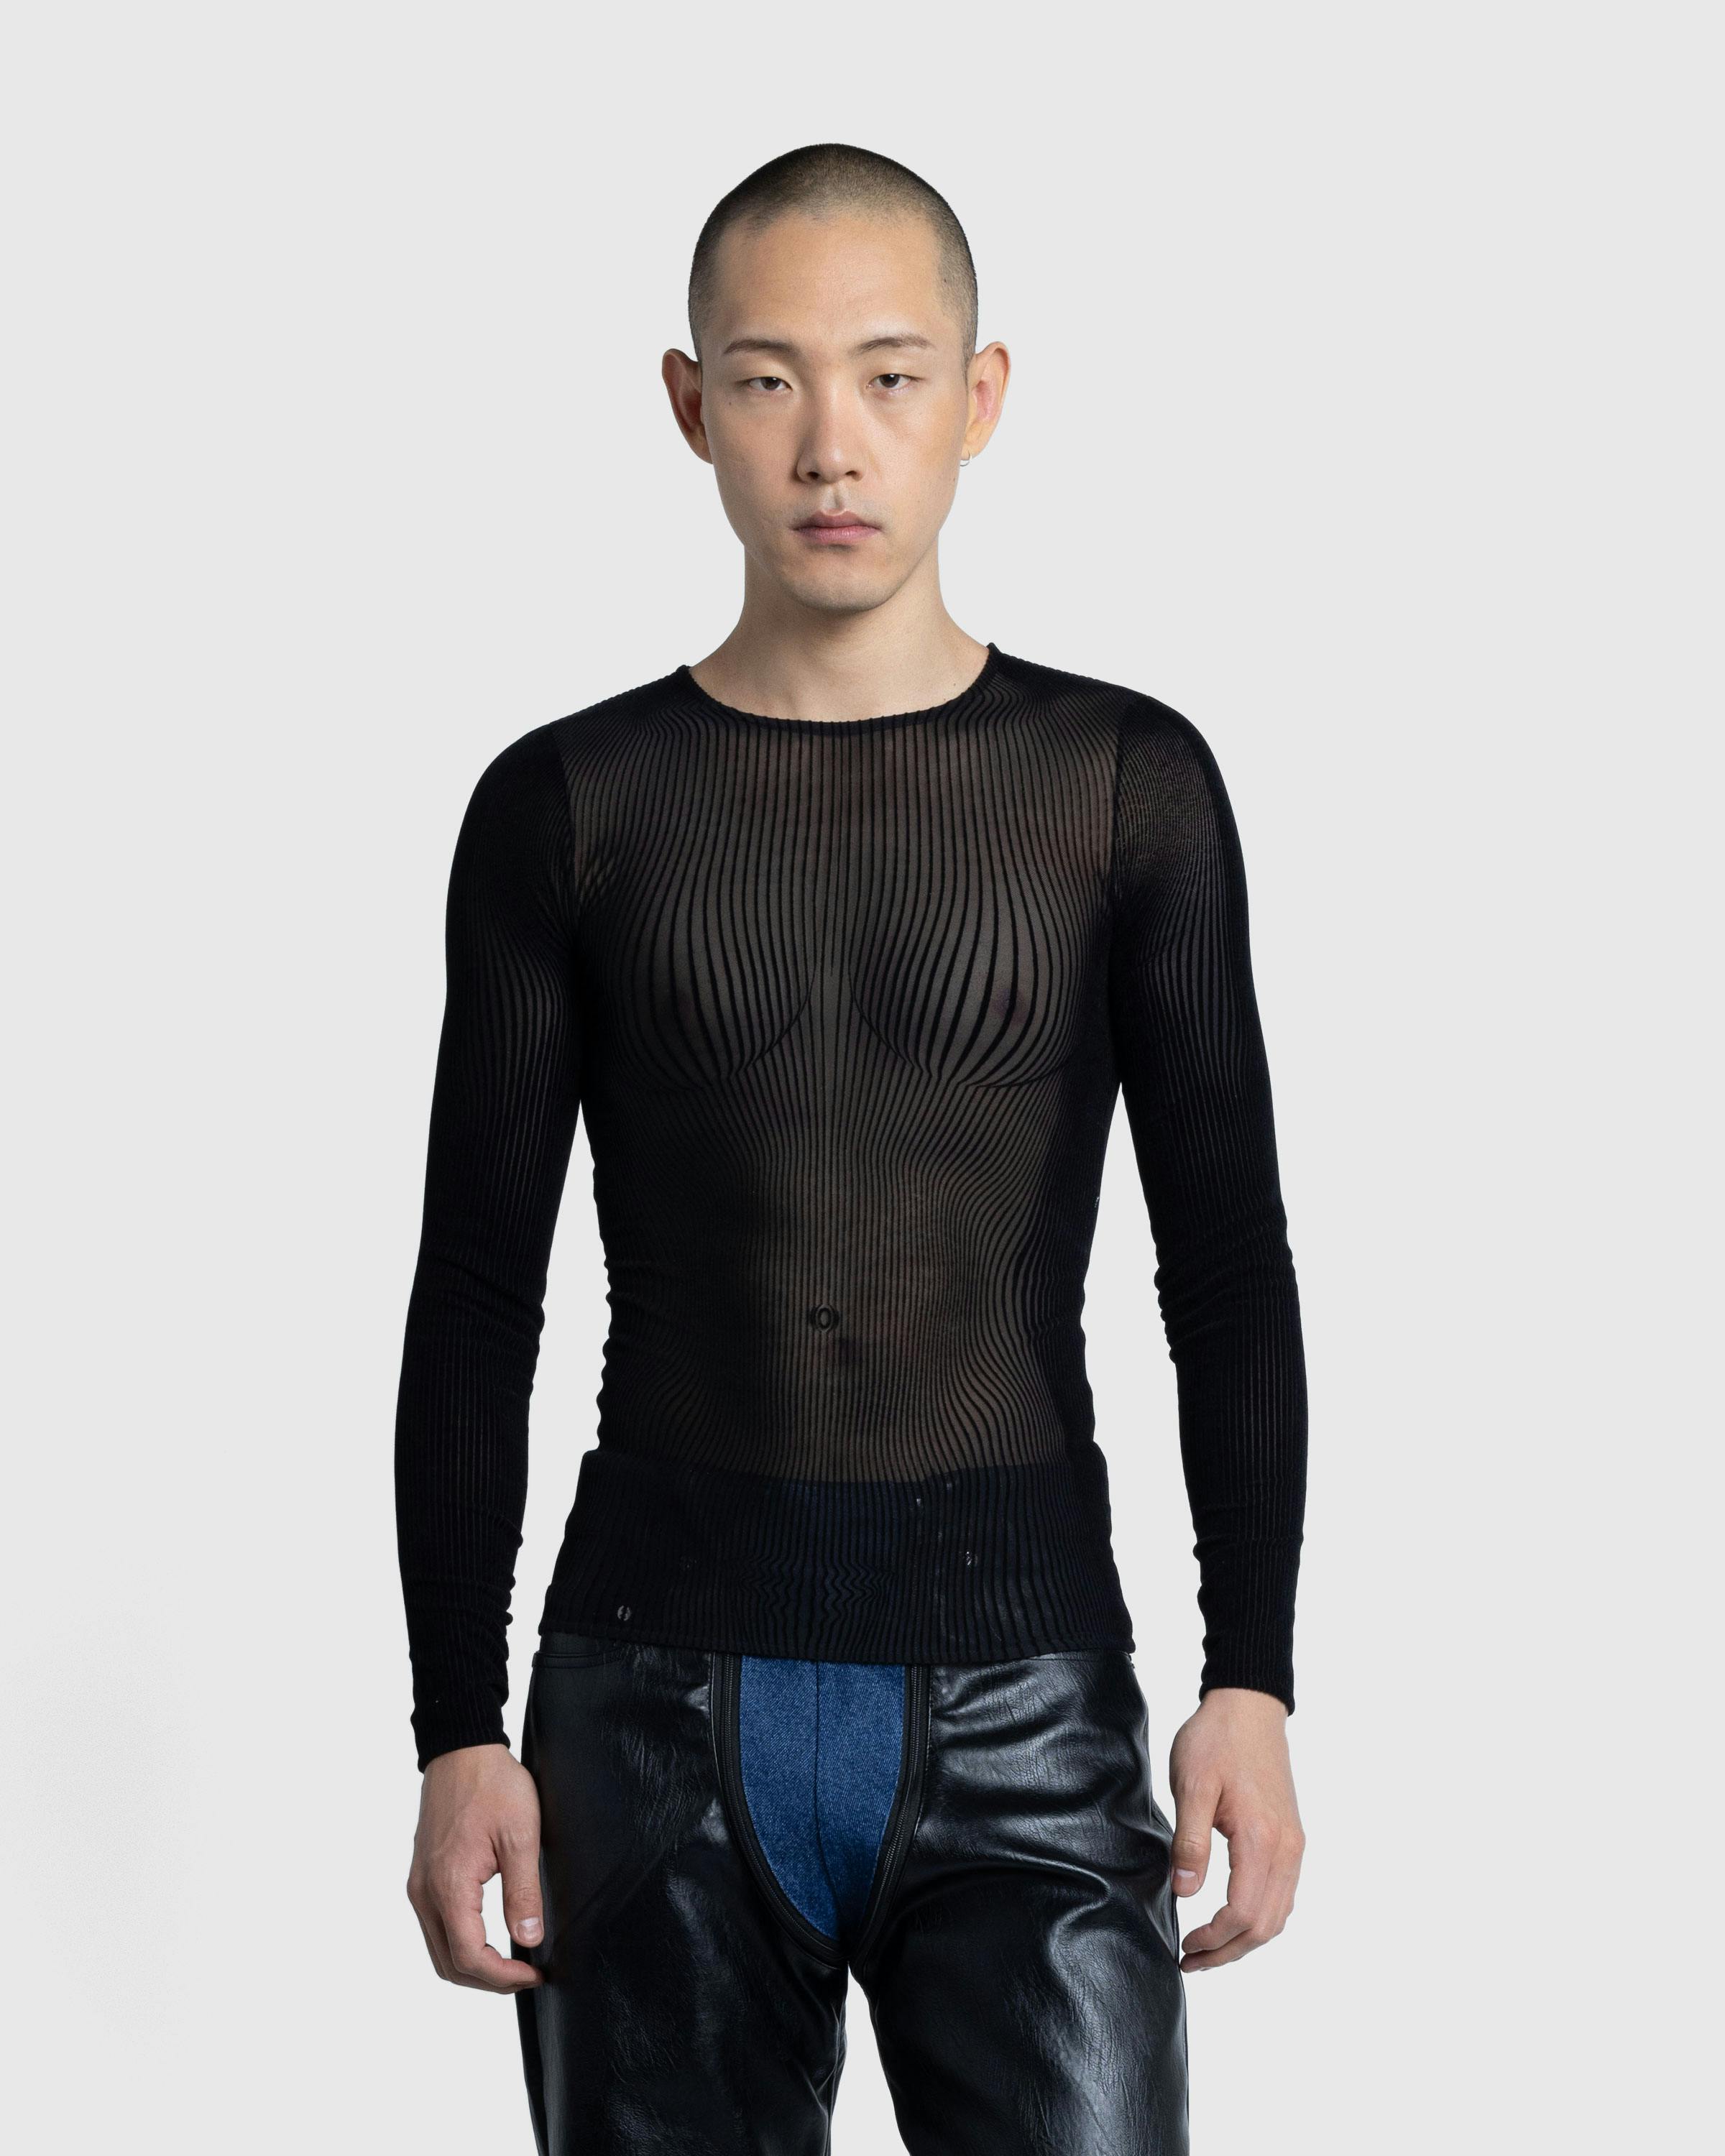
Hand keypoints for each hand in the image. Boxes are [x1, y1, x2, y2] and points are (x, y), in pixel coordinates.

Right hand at [406, 1742, 544, 1991]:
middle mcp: (425, 1892)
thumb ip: (523, 1892)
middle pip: (449, 1964)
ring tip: (511, 1962)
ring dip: (473, 1966)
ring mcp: (419, 1885)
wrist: (461, 1749)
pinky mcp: (421, 1877)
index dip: (502, 1977)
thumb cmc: (493, 1785)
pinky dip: (460, 1944)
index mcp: (449, 1885)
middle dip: (488, 1980)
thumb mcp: (520, 1836)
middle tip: (526, 1975)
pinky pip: (435, 1927)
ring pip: (439, 1950)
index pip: (469, 1957)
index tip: (534, 1973)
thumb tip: (529, 1939)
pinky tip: (489, 1937)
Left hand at [1167, 1687, 1303, 1971]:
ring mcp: (1294, 1845)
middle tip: (1190, 1959)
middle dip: (1228, 1952)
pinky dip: (1259, 1917)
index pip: (1244, 1915)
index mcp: (1262, 1840)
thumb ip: (1189, 1841)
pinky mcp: (1291, 1838)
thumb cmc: (1216, 1740)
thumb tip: (1184, 1892)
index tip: (1183, 1946)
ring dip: (1244, 1939)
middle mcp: (1287, 1849)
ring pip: (1278, 1915)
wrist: (1249, 1707)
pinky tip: (1231, 1917)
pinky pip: (1282, 1895)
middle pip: (1265, 1926)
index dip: (1213, 1940)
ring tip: (1206, 1947)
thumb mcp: (1192, 1785)